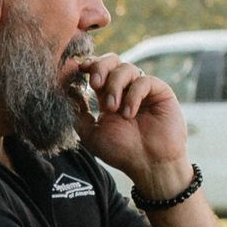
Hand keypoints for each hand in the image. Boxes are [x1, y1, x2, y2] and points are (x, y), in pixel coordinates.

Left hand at [75, 56, 192, 201]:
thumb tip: (66, 88)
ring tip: (113, 108)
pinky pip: (144, 81)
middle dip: (100, 67)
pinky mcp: (160, 92)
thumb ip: (77, 111)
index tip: (79, 69)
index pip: (97, 70)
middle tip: (96, 83)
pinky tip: (129, 113)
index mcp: (108, 95)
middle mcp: (125, 89)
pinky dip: (133, 95)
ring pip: (126, 68)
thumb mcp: (90, 133)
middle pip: (111, 61)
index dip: (89, 65)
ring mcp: (143, 89)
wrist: (148, 165)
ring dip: (115, 86)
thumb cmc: (121, 152)